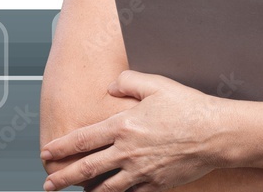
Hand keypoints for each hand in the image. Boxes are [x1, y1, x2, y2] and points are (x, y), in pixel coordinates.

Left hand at [40, 70, 224, 191]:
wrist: (215, 134)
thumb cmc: (187, 107)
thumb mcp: (155, 84)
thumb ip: (127, 82)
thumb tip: (111, 86)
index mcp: (123, 126)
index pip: (82, 140)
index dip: (61, 148)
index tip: (46, 153)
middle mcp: (127, 152)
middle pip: (87, 169)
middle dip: (63, 178)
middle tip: (48, 183)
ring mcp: (141, 172)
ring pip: (106, 188)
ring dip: (87, 191)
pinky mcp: (156, 185)